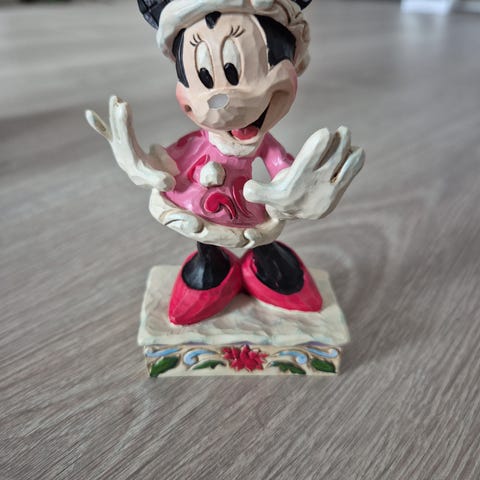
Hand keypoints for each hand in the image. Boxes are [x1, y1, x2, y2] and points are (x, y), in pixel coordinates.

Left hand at [85, 96, 177, 190]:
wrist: (151, 182)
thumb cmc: (158, 179)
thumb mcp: (162, 182)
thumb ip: (163, 182)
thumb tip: (168, 180)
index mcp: (132, 161)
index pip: (127, 140)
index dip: (124, 124)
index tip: (124, 108)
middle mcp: (122, 154)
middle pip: (118, 132)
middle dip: (118, 116)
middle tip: (118, 101)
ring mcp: (119, 148)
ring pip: (114, 129)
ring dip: (113, 114)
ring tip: (114, 99)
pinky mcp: (119, 144)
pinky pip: (107, 133)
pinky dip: (99, 125)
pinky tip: (88, 114)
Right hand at [243, 126, 364, 219]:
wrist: (293, 216)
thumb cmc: (278, 196)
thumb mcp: (263, 194)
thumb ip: (255, 191)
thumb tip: (247, 187)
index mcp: (292, 187)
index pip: (308, 162)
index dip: (318, 145)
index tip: (325, 132)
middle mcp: (311, 188)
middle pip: (331, 159)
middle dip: (339, 141)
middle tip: (342, 130)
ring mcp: (327, 192)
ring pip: (344, 165)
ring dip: (348, 148)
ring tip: (345, 136)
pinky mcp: (337, 193)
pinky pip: (351, 173)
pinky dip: (355, 160)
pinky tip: (354, 151)